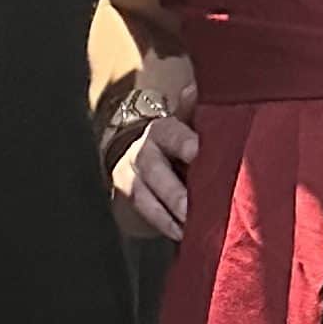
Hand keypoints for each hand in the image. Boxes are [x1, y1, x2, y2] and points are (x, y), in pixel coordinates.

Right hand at [100, 56, 199, 242]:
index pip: (173, 134)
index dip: (184, 143)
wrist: (140, 151)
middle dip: (175, 192)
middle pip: (156, 172)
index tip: (197, 153)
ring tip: (190, 228)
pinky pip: (144, 212)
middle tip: (193, 208)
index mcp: (163, 129)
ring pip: (145, 196)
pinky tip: (181, 234)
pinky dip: (163, 224)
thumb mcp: (188, 123)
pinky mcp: (126, 195)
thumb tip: (194, 89)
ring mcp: (131, 174)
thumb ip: (195, 110)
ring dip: (168, 214)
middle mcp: (142, 149)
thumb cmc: (178, 141)